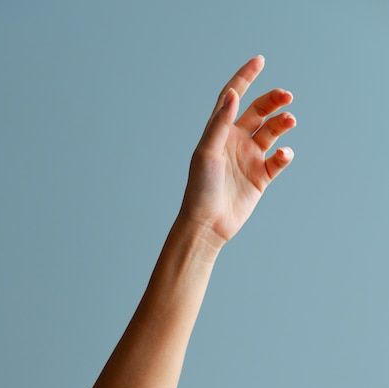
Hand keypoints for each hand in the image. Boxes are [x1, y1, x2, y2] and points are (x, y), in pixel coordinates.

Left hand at [179, 54, 295, 245]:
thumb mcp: (207, 152)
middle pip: (258, 112)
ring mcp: (249, 159)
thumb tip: (235, 94)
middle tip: (287, 96)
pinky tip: (283, 154)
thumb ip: (220, 123)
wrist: (207, 223)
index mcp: (219, 131)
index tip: (260, 60)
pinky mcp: (260, 178)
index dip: (245, 78)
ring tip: (290, 120)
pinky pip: (277, 160)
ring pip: (271, 133)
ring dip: (282, 123)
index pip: (233, 97)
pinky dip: (284, 154)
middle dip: (273, 101)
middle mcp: (235, 141)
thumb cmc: (200, 188)